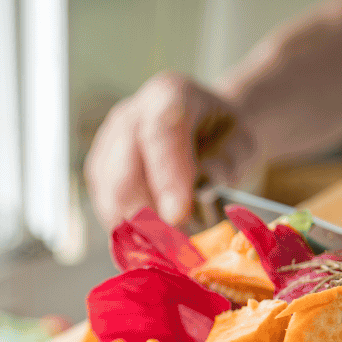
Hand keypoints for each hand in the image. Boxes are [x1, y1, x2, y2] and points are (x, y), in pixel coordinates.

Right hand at [84, 72, 253, 230]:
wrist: (207, 134)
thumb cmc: (225, 140)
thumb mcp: (241, 146)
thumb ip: (224, 165)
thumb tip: (201, 192)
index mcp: (170, 95)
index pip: (160, 132)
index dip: (167, 177)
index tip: (178, 216)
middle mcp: (130, 115)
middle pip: (124, 172)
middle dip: (150, 217)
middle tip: (179, 247)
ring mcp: (108, 144)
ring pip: (110, 197)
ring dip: (140, 229)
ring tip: (172, 242)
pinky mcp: (99, 172)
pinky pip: (106, 208)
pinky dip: (129, 230)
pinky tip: (155, 235)